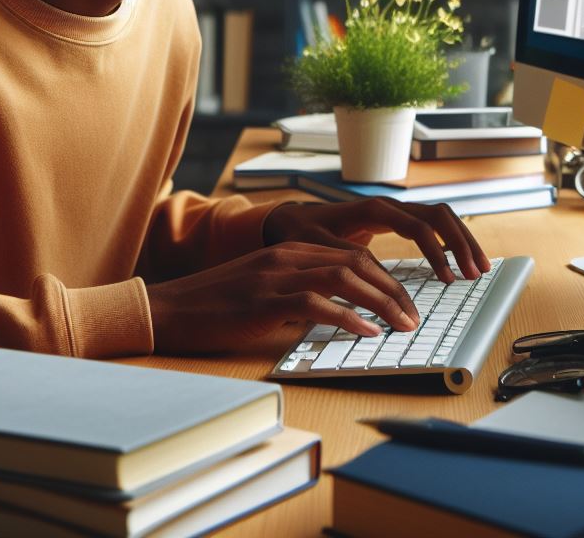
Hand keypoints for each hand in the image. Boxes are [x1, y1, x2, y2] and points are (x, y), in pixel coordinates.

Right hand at [146, 242, 421, 354]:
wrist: (169, 309)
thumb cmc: (216, 306)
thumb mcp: (265, 291)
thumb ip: (299, 292)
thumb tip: (338, 314)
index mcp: (290, 250)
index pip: (352, 255)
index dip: (385, 277)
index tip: (404, 301)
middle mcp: (288, 255)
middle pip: (357, 262)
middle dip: (392, 288)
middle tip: (413, 315)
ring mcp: (276, 274)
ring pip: (344, 277)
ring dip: (380, 301)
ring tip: (402, 324)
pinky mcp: (264, 299)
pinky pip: (317, 303)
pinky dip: (348, 317)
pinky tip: (367, 332)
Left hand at [262, 198, 492, 282]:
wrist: (289, 219)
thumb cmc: (300, 232)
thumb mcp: (317, 246)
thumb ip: (344, 258)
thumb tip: (373, 279)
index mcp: (373, 210)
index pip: (417, 226)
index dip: (436, 251)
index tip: (448, 278)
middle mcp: (389, 205)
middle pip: (439, 215)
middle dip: (461, 242)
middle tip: (475, 273)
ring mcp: (394, 211)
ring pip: (440, 216)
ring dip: (461, 240)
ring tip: (477, 268)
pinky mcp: (394, 220)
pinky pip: (431, 224)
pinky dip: (449, 240)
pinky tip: (459, 260)